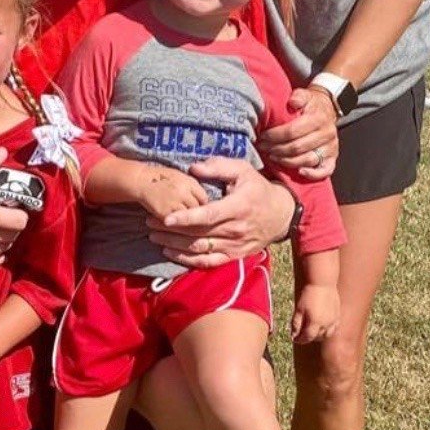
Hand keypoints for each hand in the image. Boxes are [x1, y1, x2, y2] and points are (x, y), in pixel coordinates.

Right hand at [137, 168, 208, 220]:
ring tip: (186, 225)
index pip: (204, 198)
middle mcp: (183, 192)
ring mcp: (174, 204)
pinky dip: (177, 227)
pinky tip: (176, 227)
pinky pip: (176, 225)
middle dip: (198, 216)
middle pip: (198, 210)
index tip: (202, 210)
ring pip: (188, 219)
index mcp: (189, 182)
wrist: (141, 181)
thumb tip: (206, 202)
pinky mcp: (165, 214)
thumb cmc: (162, 178)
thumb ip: (194, 188)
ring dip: (188, 223)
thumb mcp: (181, 177)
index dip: (204, 205)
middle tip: (197, 221)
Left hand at [147, 158, 297, 268]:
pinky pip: (208, 262)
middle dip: (171, 230)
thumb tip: (193, 168)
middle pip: (198, 233)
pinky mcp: (233, 256)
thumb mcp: (242, 169)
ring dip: (174, 244)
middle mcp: (235, 230)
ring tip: (153, 236)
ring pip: (199, 249)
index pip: (208, 215)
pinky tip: (170, 252)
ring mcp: (234, 246)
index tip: (166, 217)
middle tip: (148, 222)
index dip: (186, 218)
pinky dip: (187, 260)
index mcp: (237, 207)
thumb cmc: (257, 188)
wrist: (280, 214)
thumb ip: (218, 167)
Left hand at [256, 89, 339, 179]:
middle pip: (297, 147)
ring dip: (287, 161)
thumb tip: (292, 102)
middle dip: (277, 149)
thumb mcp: (304, 95)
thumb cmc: (311, 104)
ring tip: (273, 157)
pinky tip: (299, 172)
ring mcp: (331, 147)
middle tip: (263, 148)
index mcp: (318, 118)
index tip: (263, 136)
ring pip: (307, 160)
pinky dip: (312, 174)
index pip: (292, 131)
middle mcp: (326, 134)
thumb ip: (298, 96)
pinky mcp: (333, 157)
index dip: (275, 136)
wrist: (328, 108)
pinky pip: (325, 170)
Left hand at [290, 282, 340, 344]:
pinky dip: (328, 331)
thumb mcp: (299, 309)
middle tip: (302, 334)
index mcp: (314, 323)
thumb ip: (296, 324)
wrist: (322, 283)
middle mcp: (326, 324)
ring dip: (319, 336)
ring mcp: (333, 321)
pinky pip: (334, 328)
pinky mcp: (338, 316)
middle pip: (317, 337)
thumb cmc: (308, 294)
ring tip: (312, 331)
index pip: (307, 337)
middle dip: (308, 337)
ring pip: (327, 335)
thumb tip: (293, 336)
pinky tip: (323, 326)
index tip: (294, 339)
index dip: (300, 340)